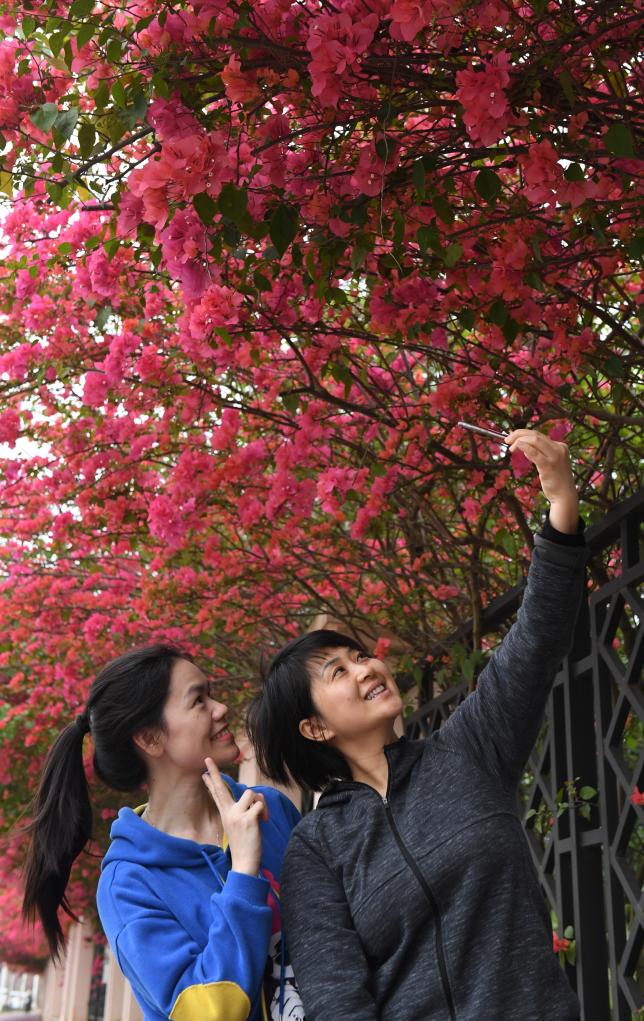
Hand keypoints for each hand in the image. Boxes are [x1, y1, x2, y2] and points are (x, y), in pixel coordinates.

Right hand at [202, 757, 267, 875]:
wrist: (245, 862)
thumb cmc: (245, 843)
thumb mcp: (239, 825)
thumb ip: (242, 810)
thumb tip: (253, 797)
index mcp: (225, 814)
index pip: (217, 794)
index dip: (211, 782)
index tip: (204, 772)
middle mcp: (228, 813)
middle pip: (221, 788)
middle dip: (215, 772)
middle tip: (207, 759)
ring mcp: (237, 815)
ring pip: (251, 793)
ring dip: (260, 802)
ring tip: (260, 815)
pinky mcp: (248, 819)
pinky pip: (260, 804)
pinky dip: (265, 811)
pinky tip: (263, 821)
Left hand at [505, 429, 578, 533]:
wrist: (565, 496)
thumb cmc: (556, 481)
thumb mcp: (549, 463)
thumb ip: (539, 454)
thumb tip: (525, 446)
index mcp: (560, 446)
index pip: (539, 435)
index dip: (524, 434)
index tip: (513, 438)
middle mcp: (559, 448)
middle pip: (536, 435)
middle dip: (519, 434)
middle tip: (507, 439)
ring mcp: (555, 456)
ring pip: (534, 440)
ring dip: (519, 441)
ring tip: (510, 448)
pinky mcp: (549, 465)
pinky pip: (533, 452)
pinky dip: (523, 447)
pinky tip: (516, 448)